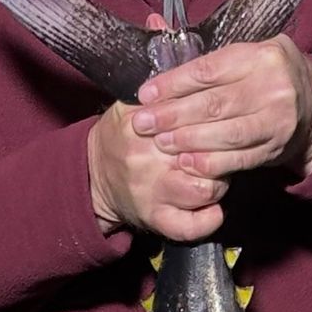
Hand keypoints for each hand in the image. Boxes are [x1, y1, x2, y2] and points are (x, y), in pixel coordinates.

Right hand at [87, 100, 227, 244]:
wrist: (92, 175)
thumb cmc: (121, 137)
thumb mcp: (130, 106)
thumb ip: (163, 96)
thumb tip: (199, 85)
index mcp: (143, 126)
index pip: (191, 119)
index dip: (212, 121)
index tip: (216, 123)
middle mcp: (148, 160)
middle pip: (204, 154)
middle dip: (220, 152)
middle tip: (220, 151)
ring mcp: (153, 193)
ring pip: (205, 189)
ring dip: (219, 183)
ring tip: (215, 176)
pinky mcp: (156, 219)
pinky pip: (190, 227)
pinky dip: (209, 220)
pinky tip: (215, 209)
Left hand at [131, 35, 311, 181]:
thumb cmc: (268, 75)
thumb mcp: (245, 54)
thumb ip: (203, 52)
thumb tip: (154, 24)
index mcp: (261, 56)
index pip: (208, 70)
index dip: (173, 84)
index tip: (146, 94)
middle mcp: (273, 87)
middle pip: (214, 104)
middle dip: (173, 115)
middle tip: (144, 123)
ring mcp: (277, 121)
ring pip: (225, 133)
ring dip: (188, 140)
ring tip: (161, 143)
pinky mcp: (276, 148)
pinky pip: (239, 159)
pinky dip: (210, 163)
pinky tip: (187, 163)